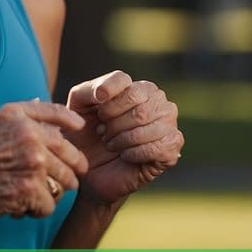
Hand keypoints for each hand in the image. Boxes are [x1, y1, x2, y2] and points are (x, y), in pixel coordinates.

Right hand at [0, 101, 88, 223]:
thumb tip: (65, 119)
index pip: (59, 114)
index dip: (74, 123)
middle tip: (58, 182)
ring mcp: (31, 162)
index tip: (81, 130)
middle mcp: (29, 135)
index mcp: (20, 116)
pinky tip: (18, 206)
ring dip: (50, 194)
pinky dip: (36, 211)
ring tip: (29, 195)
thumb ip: (29, 117)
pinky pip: (49, 205)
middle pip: (72, 156)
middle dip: (68, 172)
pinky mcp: (28, 189)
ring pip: (64, 183)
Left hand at [66, 70, 184, 205]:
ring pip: (148, 128)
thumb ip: (88, 91)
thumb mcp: (80, 106)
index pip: (125, 84)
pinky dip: (134, 154)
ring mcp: (169, 123)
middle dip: (114, 126)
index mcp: (140, 86)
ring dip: (123, 141)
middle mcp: (159, 101)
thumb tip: (103, 93)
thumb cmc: (87, 133)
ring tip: (112, 145)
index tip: (98, 117)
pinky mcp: (171, 148)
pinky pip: (157, 148)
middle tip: (104, 135)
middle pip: (139, 109)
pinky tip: (125, 156)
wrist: (91, 168)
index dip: (108, 105)